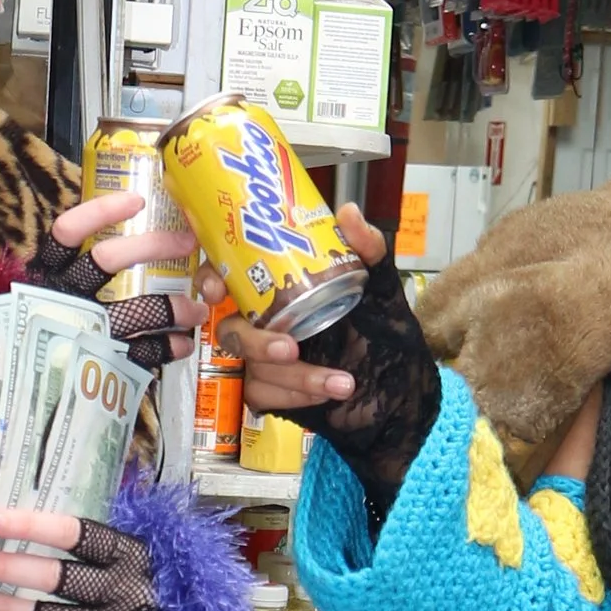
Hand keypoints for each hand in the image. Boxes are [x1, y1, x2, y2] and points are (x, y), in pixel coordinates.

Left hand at [0, 502, 165, 610]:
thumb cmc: (149, 592)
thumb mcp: (132, 560)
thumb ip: (93, 548)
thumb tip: (28, 538)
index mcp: (132, 554)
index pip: (76, 533)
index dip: (31, 524)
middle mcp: (128, 590)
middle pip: (55, 576)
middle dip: (5, 566)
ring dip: (6, 607)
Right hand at [35, 189, 204, 371]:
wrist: (8, 395)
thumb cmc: (22, 339)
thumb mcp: (27, 299)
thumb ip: (56, 275)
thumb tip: (101, 245)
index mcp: (43, 276)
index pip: (67, 233)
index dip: (101, 213)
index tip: (135, 201)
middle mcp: (62, 297)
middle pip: (108, 259)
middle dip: (154, 246)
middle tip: (187, 243)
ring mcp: (83, 331)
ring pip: (135, 309)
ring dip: (173, 306)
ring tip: (197, 310)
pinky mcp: (98, 363)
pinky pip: (141, 352)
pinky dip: (167, 347)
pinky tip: (182, 345)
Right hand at [233, 201, 387, 421]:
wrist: (401, 385)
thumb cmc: (382, 327)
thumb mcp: (379, 283)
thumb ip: (367, 247)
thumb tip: (348, 213)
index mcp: (275, 287)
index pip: (224, 274)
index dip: (209, 280)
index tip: (218, 290)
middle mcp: (262, 320)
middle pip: (230, 329)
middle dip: (256, 341)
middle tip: (290, 348)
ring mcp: (262, 358)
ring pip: (252, 368)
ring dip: (295, 377)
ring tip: (342, 382)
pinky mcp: (270, 392)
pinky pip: (262, 396)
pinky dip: (294, 397)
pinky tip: (328, 392)